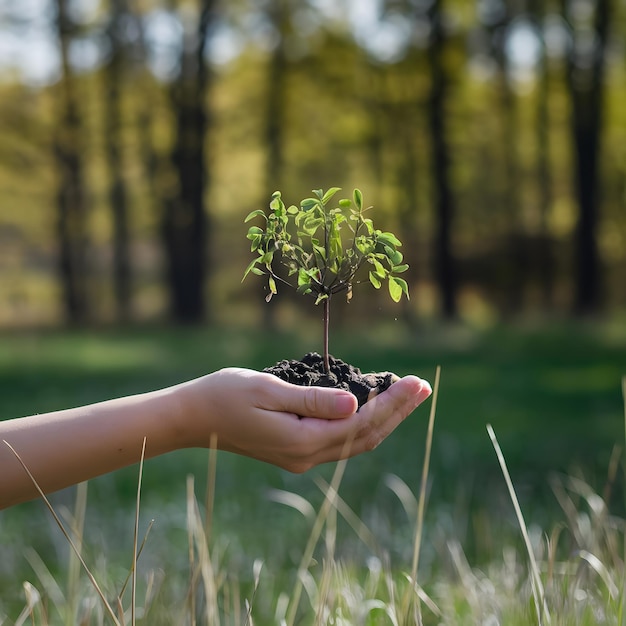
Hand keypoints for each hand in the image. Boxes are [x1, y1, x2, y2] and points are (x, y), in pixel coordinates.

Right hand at [179, 368, 431, 472]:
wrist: (194, 419)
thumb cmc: (225, 395)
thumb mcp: (268, 390)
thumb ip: (312, 399)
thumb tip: (356, 404)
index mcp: (302, 440)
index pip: (361, 422)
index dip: (392, 403)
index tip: (416, 382)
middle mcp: (307, 455)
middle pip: (365, 436)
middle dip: (398, 412)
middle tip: (424, 387)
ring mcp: (301, 457)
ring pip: (355, 441)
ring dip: (384, 419)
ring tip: (407, 395)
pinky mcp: (295, 452)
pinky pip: (340, 440)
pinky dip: (363, 424)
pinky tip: (372, 407)